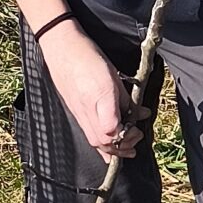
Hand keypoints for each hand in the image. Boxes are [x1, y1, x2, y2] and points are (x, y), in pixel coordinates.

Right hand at [38, 22, 139, 156]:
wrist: (61, 48)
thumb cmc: (88, 57)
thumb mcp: (114, 76)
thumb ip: (127, 99)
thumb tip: (141, 114)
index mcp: (99, 97)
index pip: (111, 130)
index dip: (127, 135)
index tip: (137, 128)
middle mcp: (87, 109)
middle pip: (104, 141)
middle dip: (124, 146)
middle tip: (137, 136)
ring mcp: (79, 113)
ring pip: (96, 142)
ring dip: (114, 149)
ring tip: (128, 147)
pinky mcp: (75, 113)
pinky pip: (88, 137)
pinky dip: (101, 148)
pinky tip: (110, 154)